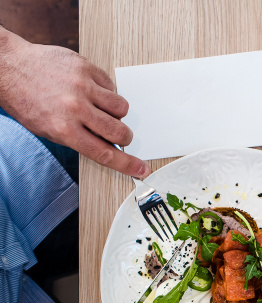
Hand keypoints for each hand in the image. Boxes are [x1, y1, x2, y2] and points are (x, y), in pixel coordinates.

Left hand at [0, 27, 148, 177]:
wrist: (9, 67)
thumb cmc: (25, 100)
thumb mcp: (48, 130)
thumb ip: (79, 139)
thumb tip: (107, 145)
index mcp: (64, 129)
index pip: (105, 153)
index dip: (127, 164)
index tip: (141, 169)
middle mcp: (75, 108)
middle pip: (119, 131)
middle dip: (124, 137)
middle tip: (119, 135)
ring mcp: (81, 86)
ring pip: (121, 107)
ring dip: (117, 113)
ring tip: (102, 110)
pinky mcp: (85, 67)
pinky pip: (111, 86)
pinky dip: (107, 92)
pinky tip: (93, 92)